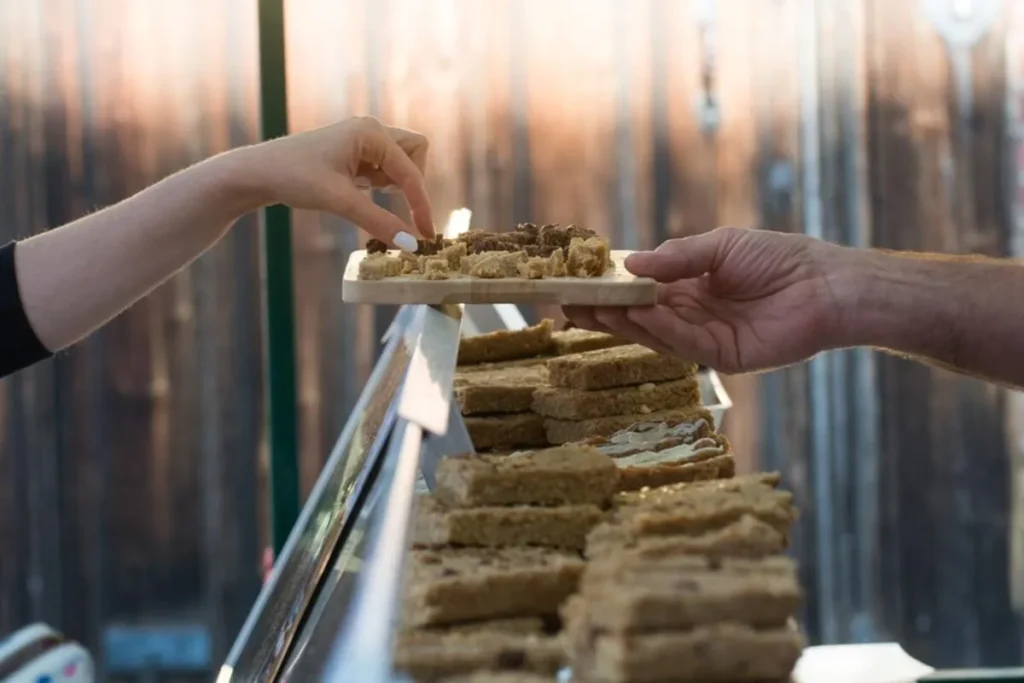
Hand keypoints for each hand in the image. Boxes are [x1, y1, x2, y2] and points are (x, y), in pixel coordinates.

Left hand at [240, 116, 434, 246]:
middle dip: (413, 182)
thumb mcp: (340, 202)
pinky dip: (382, 183)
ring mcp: (362, 139)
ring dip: (397, 183)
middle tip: (394, 204)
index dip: (421, 206)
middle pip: (416, 153)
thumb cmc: (295, 178)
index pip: (411, 173)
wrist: (259, 172)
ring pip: (402, 160)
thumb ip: (379, 222)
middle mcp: (371, 130)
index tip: (427, 235)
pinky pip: (384, 166)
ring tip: (367, 195)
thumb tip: (411, 244)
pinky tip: (360, 192)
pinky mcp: (354, 152)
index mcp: (371, 133)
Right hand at [564, 227, 850, 373]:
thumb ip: (677, 258)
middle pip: (640, 317)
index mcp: (692, 289)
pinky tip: (636, 314)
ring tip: (595, 308)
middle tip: (569, 305)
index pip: (642, 292)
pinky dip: (659, 329)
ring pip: (656, 333)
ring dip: (625, 322)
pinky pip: (685, 343)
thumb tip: (631, 265)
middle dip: (605, 312)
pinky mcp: (724, 358)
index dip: (611, 290)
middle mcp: (695, 316)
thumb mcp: (721, 247)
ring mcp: (707, 339)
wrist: (827, 284)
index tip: (577, 284)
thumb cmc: (780, 258)